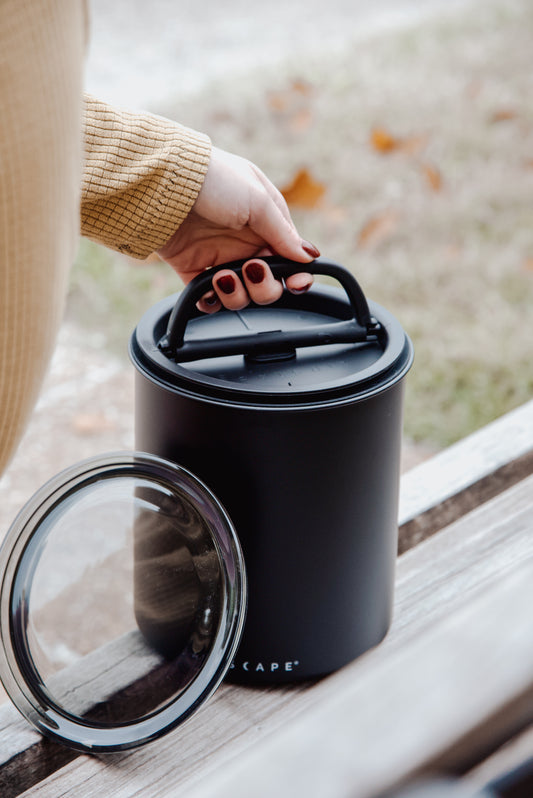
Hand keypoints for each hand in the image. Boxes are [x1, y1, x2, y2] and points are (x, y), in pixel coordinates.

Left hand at [157, 147, 319, 311]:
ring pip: (241, 297)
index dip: (295, 276)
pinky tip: (210, 289)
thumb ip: (284, 233)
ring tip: (223, 276)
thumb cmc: (215, 180)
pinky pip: (208, 300)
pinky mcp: (193, 270)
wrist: (165, 184)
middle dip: (264, 287)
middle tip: (252, 270)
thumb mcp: (259, 200)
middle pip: (267, 285)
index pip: (289, 260)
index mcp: (266, 224)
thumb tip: (308, 256)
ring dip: (237, 294)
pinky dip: (211, 302)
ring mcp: (219, 258)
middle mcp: (244, 243)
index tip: (295, 283)